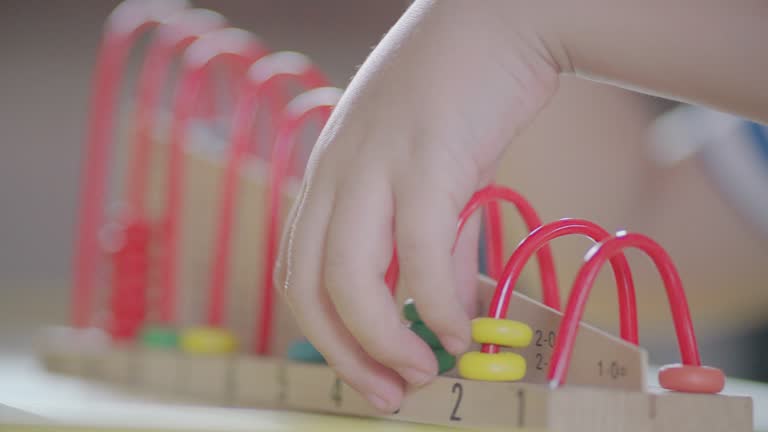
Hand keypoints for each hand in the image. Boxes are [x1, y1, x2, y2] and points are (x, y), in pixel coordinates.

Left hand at [274, 0, 559, 411]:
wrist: (500, 19)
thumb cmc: (462, 96)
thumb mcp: (422, 167)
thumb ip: (419, 232)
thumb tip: (432, 299)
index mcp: (329, 175)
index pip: (297, 271)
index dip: (324, 333)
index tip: (366, 372)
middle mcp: (336, 172)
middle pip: (307, 285)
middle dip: (341, 353)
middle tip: (385, 394)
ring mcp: (375, 163)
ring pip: (349, 277)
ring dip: (382, 341)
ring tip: (421, 372)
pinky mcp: (426, 158)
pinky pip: (420, 253)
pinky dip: (439, 304)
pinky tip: (459, 329)